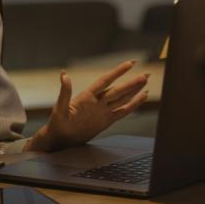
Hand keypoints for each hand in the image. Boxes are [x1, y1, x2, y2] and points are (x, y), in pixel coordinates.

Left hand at [27, 61, 148, 152]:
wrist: (61, 140)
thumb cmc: (57, 123)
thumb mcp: (59, 108)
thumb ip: (64, 93)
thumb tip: (63, 74)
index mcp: (88, 96)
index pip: (106, 81)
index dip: (118, 72)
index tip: (130, 63)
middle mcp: (98, 101)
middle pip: (118, 89)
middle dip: (132, 82)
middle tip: (147, 74)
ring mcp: (103, 111)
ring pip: (122, 98)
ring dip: (134, 90)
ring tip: (146, 81)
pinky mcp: (107, 121)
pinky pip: (122, 111)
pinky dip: (133, 105)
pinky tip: (141, 98)